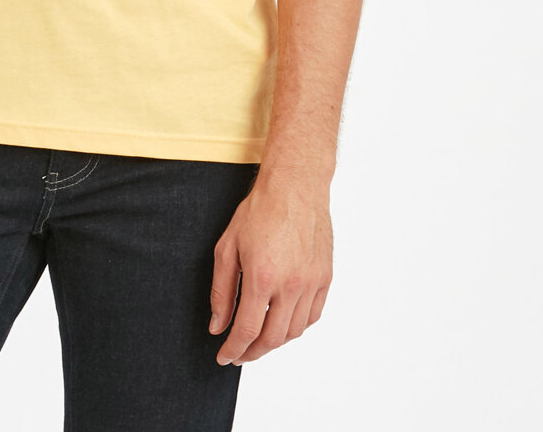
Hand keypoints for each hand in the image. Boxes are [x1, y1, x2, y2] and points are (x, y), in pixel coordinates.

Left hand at [209, 174, 332, 365]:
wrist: (294, 186)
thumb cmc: (259, 211)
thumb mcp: (227, 247)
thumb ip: (221, 290)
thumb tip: (217, 325)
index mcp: (262, 276)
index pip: (247, 330)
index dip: (234, 349)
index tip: (224, 356)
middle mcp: (290, 284)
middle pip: (272, 338)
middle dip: (252, 352)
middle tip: (239, 352)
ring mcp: (311, 282)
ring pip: (294, 331)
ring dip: (274, 342)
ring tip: (259, 338)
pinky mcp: (325, 277)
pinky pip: (312, 316)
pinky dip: (296, 327)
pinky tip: (282, 322)